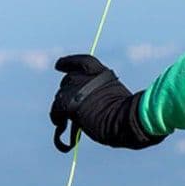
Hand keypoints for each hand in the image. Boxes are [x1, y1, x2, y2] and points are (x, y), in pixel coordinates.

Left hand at [49, 54, 163, 151]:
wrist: (125, 119)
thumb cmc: (129, 115)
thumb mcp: (118, 98)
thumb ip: (104, 95)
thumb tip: (93, 110)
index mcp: (102, 72)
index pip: (82, 62)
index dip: (68, 63)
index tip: (58, 65)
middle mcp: (86, 76)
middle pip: (69, 81)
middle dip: (69, 92)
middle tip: (70, 106)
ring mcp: (76, 88)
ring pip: (61, 95)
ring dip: (63, 106)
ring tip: (64, 119)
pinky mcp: (68, 102)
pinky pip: (55, 110)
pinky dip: (56, 117)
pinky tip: (58, 123)